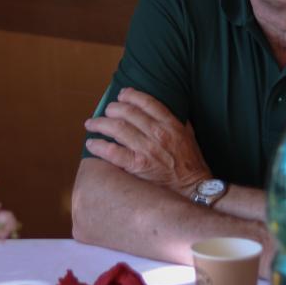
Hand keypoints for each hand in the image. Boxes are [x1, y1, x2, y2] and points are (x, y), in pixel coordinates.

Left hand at [84, 88, 209, 196]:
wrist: (193, 190)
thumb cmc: (191, 165)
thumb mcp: (189, 137)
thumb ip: (177, 123)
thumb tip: (164, 113)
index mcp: (171, 125)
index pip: (148, 102)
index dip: (131, 95)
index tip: (121, 94)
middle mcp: (158, 133)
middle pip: (128, 112)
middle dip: (112, 108)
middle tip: (106, 111)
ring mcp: (147, 149)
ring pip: (117, 128)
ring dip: (100, 123)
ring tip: (91, 124)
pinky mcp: (137, 165)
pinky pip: (112, 151)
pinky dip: (99, 146)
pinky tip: (91, 144)